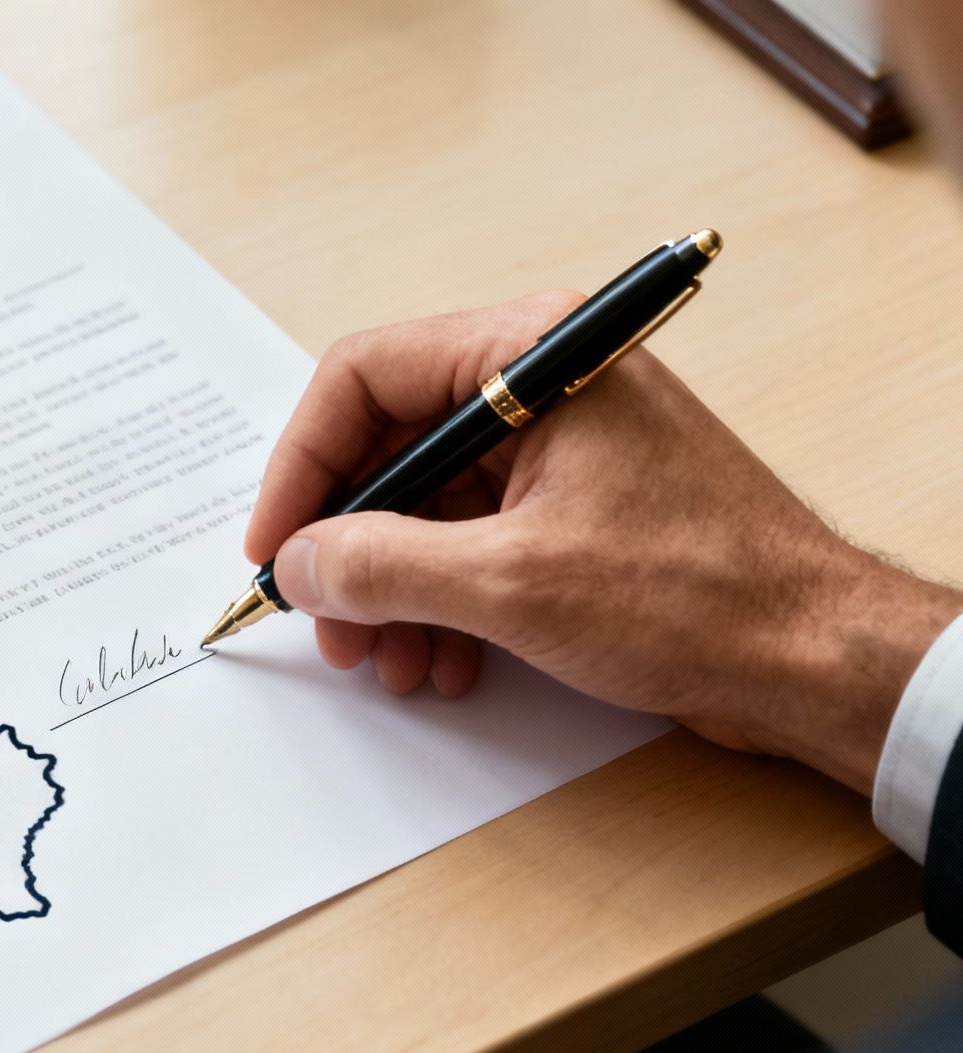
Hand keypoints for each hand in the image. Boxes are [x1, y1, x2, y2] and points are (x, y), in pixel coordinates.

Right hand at [245, 293, 962, 792]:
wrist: (817, 657)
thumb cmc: (703, 595)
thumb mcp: (510, 584)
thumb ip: (380, 566)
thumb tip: (298, 564)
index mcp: (534, 353)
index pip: (364, 377)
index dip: (302, 467)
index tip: (274, 544)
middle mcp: (544, 382)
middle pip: (390, 447)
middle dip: (348, 546)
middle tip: (326, 623)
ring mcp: (560, 444)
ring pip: (425, 503)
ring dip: (391, 589)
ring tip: (388, 661)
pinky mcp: (573, 504)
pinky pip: (470, 538)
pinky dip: (441, 600)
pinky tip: (443, 661)